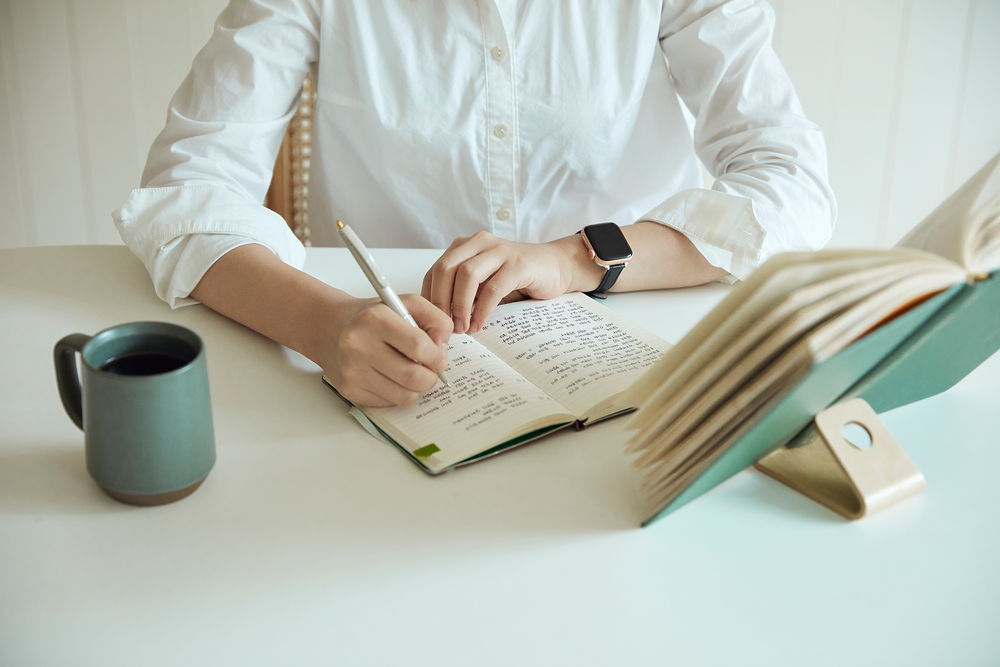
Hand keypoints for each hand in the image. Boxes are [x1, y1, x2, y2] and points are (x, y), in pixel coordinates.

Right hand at [320, 294, 453, 407]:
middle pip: (413, 376)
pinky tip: (390, 377)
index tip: (438, 357)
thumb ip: (435, 320)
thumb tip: (442, 351)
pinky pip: (389, 403)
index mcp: (375, 319)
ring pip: (404, 396)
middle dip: (430, 377)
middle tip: (429, 370)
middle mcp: (359, 345)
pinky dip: (397, 393)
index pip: (419, 346)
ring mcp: (352, 370)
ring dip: (416, 388)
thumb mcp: (406, 305)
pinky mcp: (349, 390)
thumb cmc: (372, 317)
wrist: (330, 328)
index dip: (436, 356)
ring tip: (410, 373)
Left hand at [422, 231, 582, 332]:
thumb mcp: (483, 283)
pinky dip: (482, 310)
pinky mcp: (518, 264)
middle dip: (440, 301)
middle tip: (443, 327)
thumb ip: (463, 292)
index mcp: (465, 246)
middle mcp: (479, 242)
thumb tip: (438, 319)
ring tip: (462, 328)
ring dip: (460, 306)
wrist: (556, 267)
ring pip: (467, 275)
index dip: (429, 297)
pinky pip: (492, 288)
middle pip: (446, 269)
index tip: (430, 321)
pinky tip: (479, 324)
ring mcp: (499, 250)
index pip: (435, 270)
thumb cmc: (516, 277)